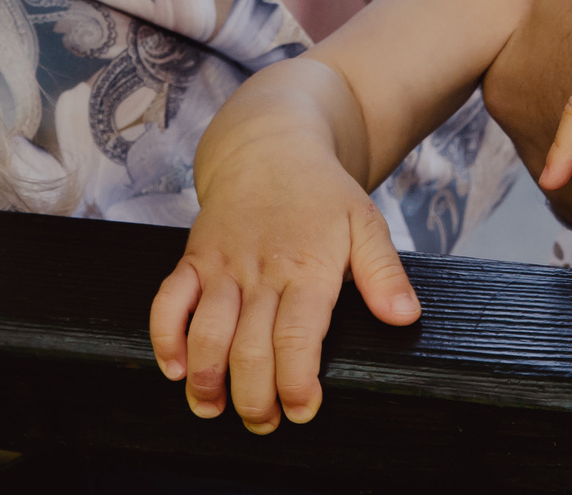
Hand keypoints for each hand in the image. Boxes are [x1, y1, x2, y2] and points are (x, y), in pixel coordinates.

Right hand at [148, 129, 414, 432]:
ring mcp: (223, 266)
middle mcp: (262, 271)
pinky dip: (165, 337)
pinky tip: (174, 369)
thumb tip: (406, 318)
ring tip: (215, 409)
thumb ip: (385, 274)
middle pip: (250, 346)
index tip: (303, 410)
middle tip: (264, 422)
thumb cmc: (323, 195)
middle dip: (254, 395)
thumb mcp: (366, 224)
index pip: (297, 336)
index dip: (297, 380)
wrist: (270, 149)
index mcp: (308, 267)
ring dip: (207, 378)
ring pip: (207, 331)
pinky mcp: (193, 260)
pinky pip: (168, 302)